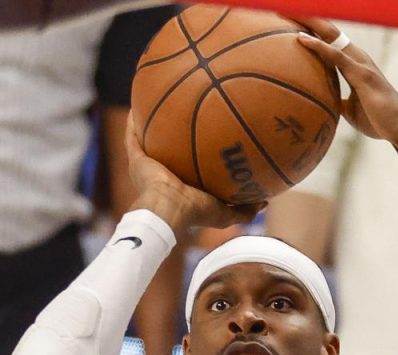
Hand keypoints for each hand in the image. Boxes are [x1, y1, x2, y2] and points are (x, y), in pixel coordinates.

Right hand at [124, 112, 262, 234]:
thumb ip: (244, 209)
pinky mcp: (136, 161)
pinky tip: (138, 101)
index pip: (189, 165)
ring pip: (148, 139)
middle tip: (185, 109)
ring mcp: (147, 166)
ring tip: (156, 100)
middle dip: (173, 132)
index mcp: (181, 185)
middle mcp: (163, 174)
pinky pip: (133, 136)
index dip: (196, 151)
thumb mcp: (226, 211)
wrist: (168, 210)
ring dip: (150, 123)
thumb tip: (265, 202)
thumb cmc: (195, 211)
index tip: (208, 134)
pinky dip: (133, 122)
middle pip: (168, 148)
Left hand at [295, 19, 397, 147]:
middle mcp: (357, 58)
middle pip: (329, 32)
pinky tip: (301, 39)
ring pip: (331, 37)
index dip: (312, 31)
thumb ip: (337, 101)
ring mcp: (361, 64)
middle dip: (309, 19)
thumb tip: (322, 102)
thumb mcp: (350, 109)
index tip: (291, 23)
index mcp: (354, 65)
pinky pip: (336, 56)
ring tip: (290, 12)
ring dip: (311, 23)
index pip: (329, 42)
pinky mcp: (362, 75)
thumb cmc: (377, 119)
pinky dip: (318, 46)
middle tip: (286, 10)